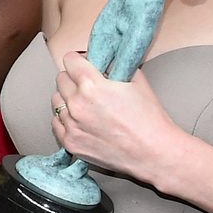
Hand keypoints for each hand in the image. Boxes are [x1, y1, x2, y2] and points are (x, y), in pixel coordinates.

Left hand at [50, 51, 185, 185]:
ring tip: (86, 105)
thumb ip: (114, 66)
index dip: (79, 60)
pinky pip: (56, 123)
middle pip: (61, 79)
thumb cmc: (150, 119)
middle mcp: (77, 104)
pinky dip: (66, 119)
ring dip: (68, 99)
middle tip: (89, 85)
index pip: (69, 60)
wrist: (155, 153)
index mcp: (92, 85)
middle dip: (74, 79)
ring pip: (57, 101)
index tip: (84, 64)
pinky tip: (82, 120)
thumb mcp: (137, 80)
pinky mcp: (70, 143)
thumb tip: (102, 59)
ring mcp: (72, 125)